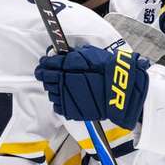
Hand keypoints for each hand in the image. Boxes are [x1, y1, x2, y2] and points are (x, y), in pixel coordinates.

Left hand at [35, 46, 149, 129]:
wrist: (120, 89)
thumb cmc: (107, 69)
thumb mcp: (90, 54)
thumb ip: (72, 54)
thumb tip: (59, 54)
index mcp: (67, 66)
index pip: (47, 65)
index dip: (44, 64)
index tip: (44, 63)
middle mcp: (64, 81)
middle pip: (46, 78)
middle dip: (45, 75)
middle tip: (46, 73)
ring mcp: (67, 97)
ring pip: (50, 92)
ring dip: (52, 88)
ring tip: (59, 85)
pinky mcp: (72, 110)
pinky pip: (58, 106)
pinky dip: (59, 101)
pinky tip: (65, 96)